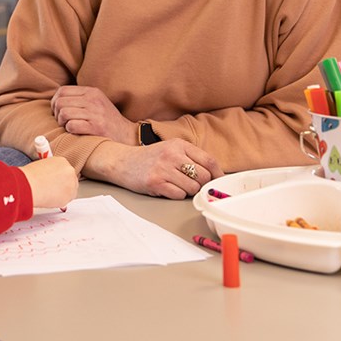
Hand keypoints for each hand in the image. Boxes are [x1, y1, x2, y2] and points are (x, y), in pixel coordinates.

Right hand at [19, 156, 77, 209]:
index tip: (54, 181)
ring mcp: (71, 184)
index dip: (59, 177)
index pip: (65, 170)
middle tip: (52, 189)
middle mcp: (70, 171)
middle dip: (63, 185)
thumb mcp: (41, 166)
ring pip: (71, 191)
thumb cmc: (30, 176)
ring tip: (49, 194)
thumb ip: (51, 170)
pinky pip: (67, 200)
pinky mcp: (69, 196)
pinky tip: (50, 198)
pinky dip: (60, 201)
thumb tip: (52, 178)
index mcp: (62, 161)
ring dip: (63, 193)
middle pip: (71, 180)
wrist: (28, 185)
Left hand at [50, 85, 134, 143]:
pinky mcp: (96, 127)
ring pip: (64, 113)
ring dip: (63, 123)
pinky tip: (76, 132)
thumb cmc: (108, 120)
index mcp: (92, 92)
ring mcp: (95, 113)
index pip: (62, 91)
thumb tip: (56, 100)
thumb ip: (80, 98)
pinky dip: (70, 130)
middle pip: (60, 102)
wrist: (128, 135)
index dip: (55, 102)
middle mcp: (93, 100)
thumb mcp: (96, 102)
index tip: (58, 112)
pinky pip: (72, 126)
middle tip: (63, 122)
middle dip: (57, 114)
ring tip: (68, 127)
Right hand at [87, 138, 222, 199]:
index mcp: (179, 144)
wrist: (121, 162)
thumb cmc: (150, 158)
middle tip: (190, 183)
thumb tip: (215, 174)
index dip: (218, 174)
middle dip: (200, 184)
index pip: (209, 161)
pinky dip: (175, 195)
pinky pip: (178, 195)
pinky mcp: (155, 182)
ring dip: (187, 190)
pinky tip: (166, 188)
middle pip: (203, 176)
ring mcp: (163, 168)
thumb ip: (191, 157)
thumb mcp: (170, 149)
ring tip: (175, 184)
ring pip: (192, 188)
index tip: (219, 182)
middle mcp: (172, 155)